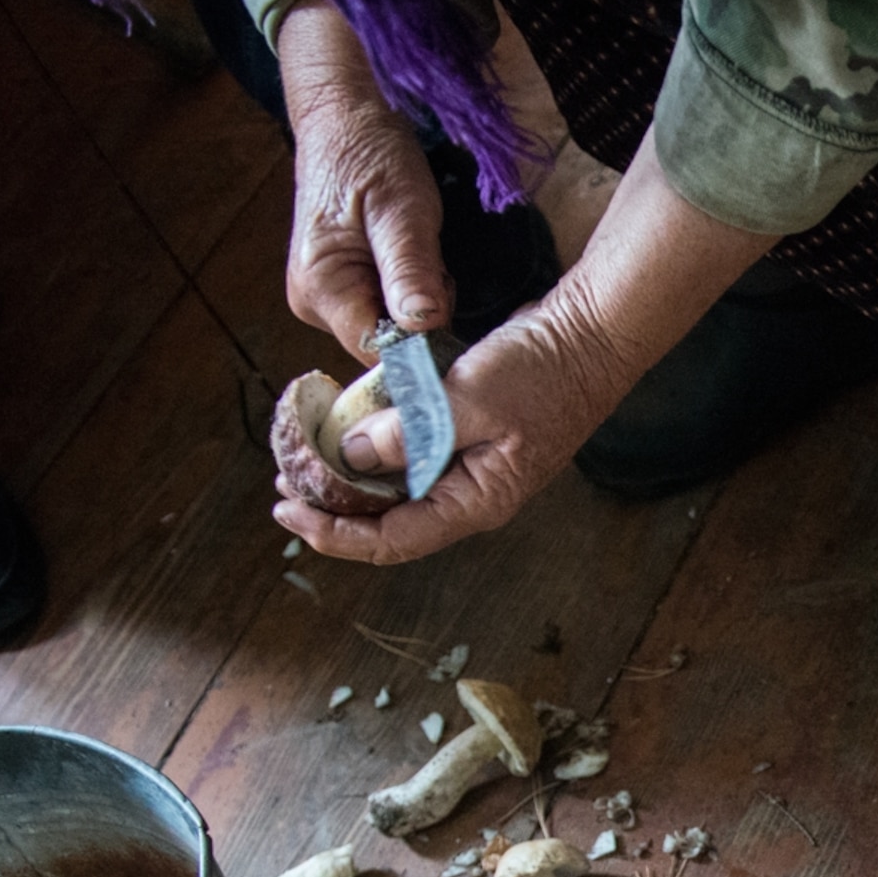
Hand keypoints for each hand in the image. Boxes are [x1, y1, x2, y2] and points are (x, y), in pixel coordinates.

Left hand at [275, 131, 774, 563]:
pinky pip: (414, 457)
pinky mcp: (472, 439)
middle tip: (284, 481)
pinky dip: (377, 446)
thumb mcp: (469, 398)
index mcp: (476, 501)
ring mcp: (474, 469)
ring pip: (399, 491)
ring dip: (351, 477)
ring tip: (305, 453)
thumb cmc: (544, 370)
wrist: (593, 335)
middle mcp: (472, 496)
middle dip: (335, 508)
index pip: (393, 540)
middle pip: (391, 523)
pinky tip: (350, 424)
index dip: (335, 533)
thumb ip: (409, 430)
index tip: (288, 509)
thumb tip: (349, 453)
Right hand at [280, 0, 449, 354]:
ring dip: (417, 301)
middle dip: (420, 317)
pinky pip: (383, 308)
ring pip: (387, 328)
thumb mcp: (403, 209)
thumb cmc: (370, 154)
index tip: (448, 307)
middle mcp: (312, 303)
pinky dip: (407, 291)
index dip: (419, 346)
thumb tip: (423, 326)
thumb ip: (411, 270)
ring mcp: (322, 296)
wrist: (344, 119)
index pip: (377, 351)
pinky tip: (410, 258)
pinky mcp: (337, 286)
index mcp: (321, 288)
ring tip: (418, 252)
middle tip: (431, 263)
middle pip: (383, 344)